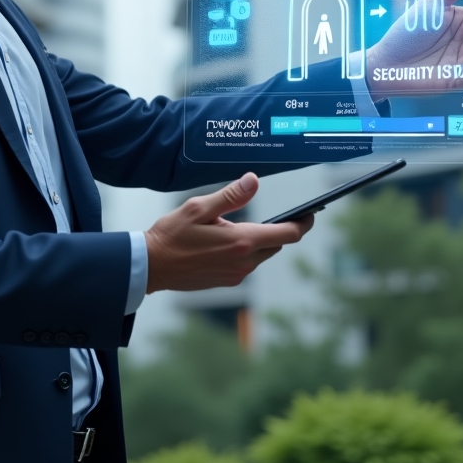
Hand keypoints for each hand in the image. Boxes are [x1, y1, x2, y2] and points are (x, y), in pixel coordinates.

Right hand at [144, 173, 312, 292]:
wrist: (151, 266)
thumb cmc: (171, 235)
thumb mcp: (199, 208)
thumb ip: (230, 196)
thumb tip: (254, 180)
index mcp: (241, 241)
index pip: (288, 234)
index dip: (303, 223)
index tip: (311, 213)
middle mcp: (244, 262)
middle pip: (277, 245)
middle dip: (282, 231)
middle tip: (283, 215)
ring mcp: (236, 275)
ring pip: (262, 256)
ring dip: (261, 242)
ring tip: (245, 226)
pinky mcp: (226, 281)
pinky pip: (247, 265)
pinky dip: (246, 252)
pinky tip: (228, 242)